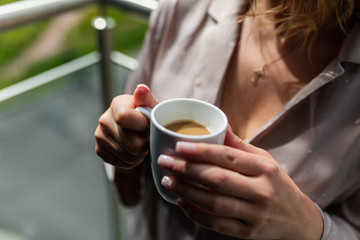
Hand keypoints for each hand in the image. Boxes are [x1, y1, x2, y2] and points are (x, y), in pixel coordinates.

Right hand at [95, 84, 157, 168]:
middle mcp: (104, 119)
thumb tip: (141, 88)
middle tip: (147, 138)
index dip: (142, 127)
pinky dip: (132, 161)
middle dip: (145, 144)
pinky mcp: (99, 150)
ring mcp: (99, 135)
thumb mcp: (152, 107)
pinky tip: (133, 151)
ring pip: (129, 156)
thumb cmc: (147, 116)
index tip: (148, 126)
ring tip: (142, 144)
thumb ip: (148, 100)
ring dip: (140, 154)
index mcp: (118, 104)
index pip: (124, 119)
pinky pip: (122, 163)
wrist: (135, 130)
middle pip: (132, 144)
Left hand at [157, 127, 322, 239]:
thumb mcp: (265, 161)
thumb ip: (240, 146)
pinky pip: (215, 224)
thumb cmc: (278, 184)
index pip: (228, 157)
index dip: (201, 151)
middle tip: (165, 161)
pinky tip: (181, 202)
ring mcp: (254, 214)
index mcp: (264, 169)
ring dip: (186, 191)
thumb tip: (220, 125)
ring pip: (213, 202)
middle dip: (187, 169)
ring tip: (168, 180)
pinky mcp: (247, 233)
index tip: (179, 146)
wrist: (299, 220)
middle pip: (217, 179)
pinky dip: (195, 213)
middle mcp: (261, 191)